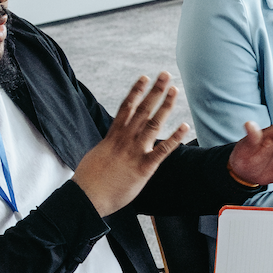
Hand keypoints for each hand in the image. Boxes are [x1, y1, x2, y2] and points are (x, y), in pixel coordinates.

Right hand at [74, 73, 191, 215]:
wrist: (87, 197)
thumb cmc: (89, 180)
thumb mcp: (97, 156)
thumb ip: (108, 147)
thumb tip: (110, 145)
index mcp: (113, 136)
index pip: (126, 107)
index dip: (136, 91)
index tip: (144, 77)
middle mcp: (125, 140)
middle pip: (142, 109)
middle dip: (155, 91)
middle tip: (166, 75)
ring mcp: (134, 152)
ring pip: (152, 124)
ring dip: (165, 106)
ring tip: (175, 90)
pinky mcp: (143, 168)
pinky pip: (162, 151)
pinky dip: (174, 138)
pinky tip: (185, 126)